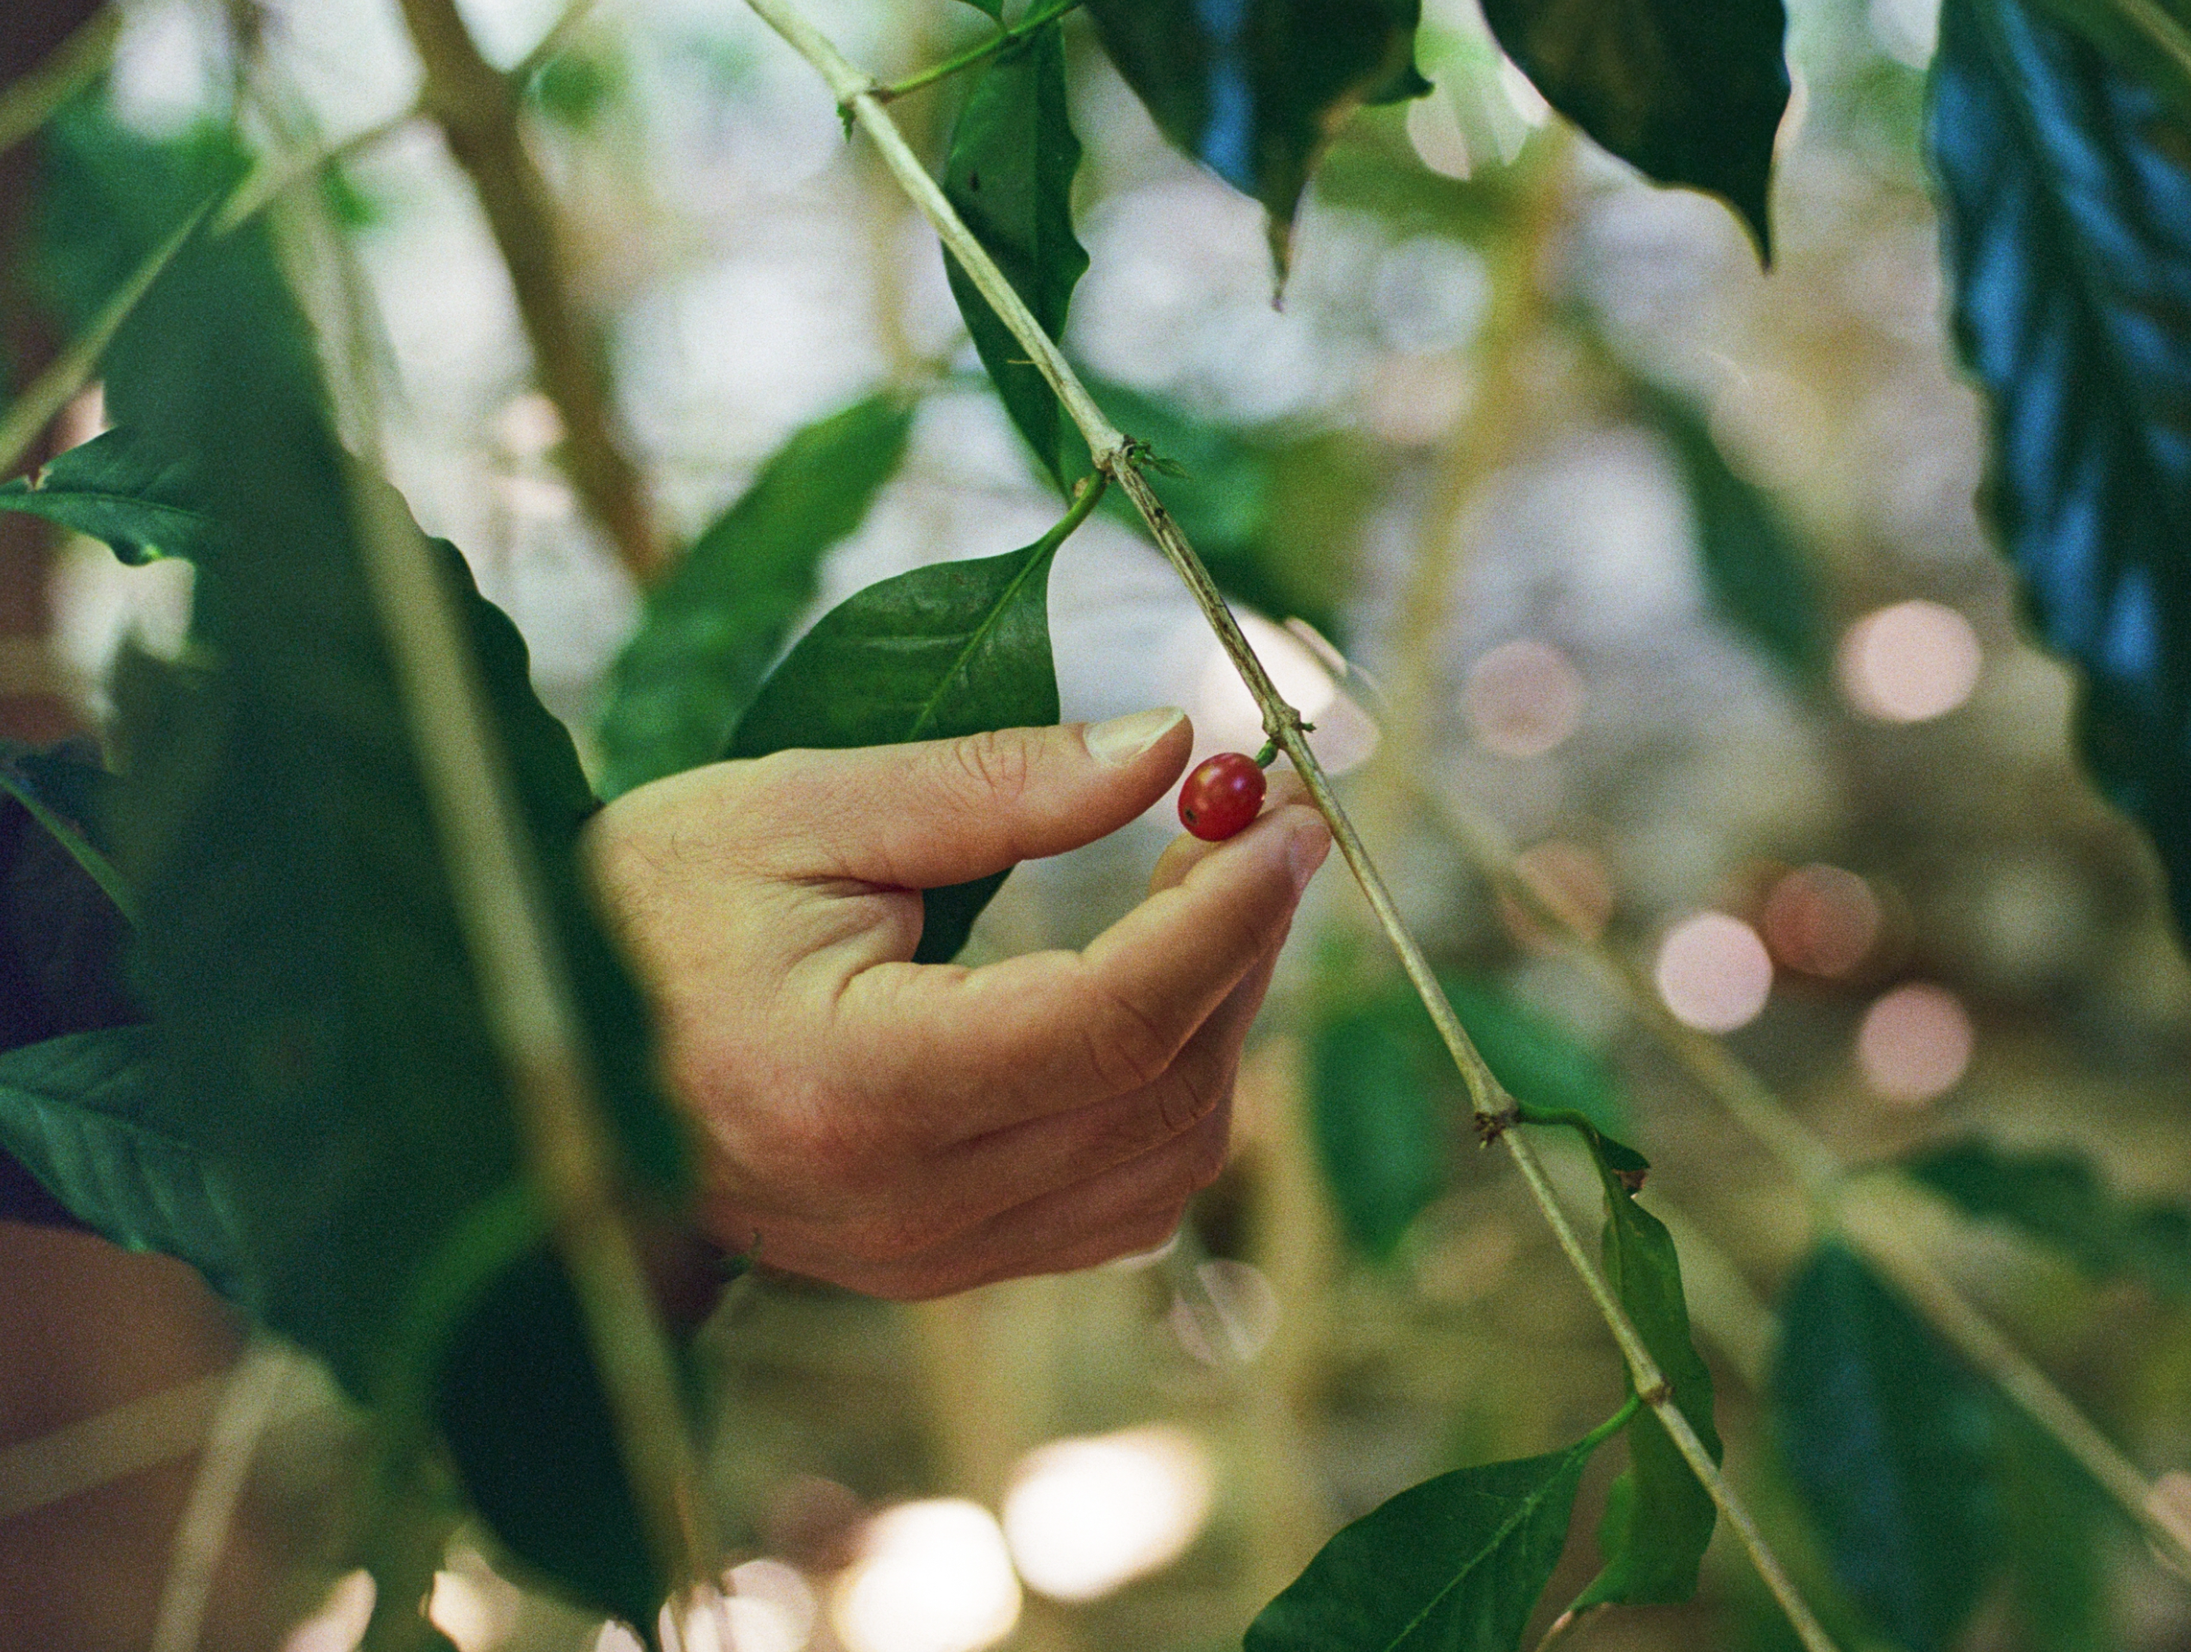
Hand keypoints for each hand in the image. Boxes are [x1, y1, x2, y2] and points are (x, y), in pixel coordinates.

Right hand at [586, 709, 1329, 1297]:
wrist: (539, 1046)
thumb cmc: (647, 906)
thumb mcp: (803, 810)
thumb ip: (996, 785)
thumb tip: (1168, 749)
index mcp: (854, 1088)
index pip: (1105, 1022)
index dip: (1223, 918)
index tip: (1284, 812)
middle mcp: (903, 1205)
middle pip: (1158, 1087)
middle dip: (1239, 946)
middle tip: (1255, 820)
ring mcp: (927, 1256)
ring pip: (1165, 1157)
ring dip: (1219, 1018)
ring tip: (1206, 890)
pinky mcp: (941, 1265)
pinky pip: (1122, 1204)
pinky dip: (1175, 1094)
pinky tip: (1158, 993)